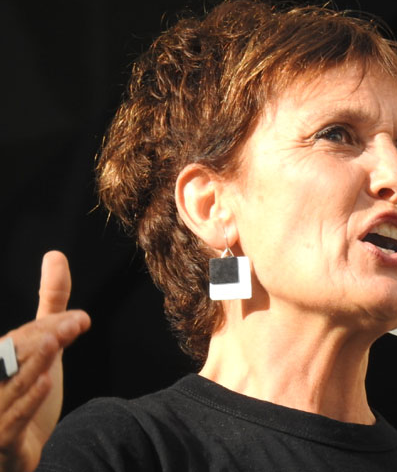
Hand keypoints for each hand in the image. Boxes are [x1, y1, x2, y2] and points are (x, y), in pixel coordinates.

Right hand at [0, 251, 90, 471]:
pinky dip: (27, 403)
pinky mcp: (3, 442)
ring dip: (32, 364)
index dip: (47, 328)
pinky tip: (45, 383)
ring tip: (54, 342)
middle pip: (11, 358)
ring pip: (10, 387)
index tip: (78, 320)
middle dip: (41, 340)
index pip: (18, 340)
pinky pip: (11, 422)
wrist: (22, 452)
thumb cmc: (27, 392)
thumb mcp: (43, 344)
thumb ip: (51, 304)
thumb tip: (56, 255)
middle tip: (73, 324)